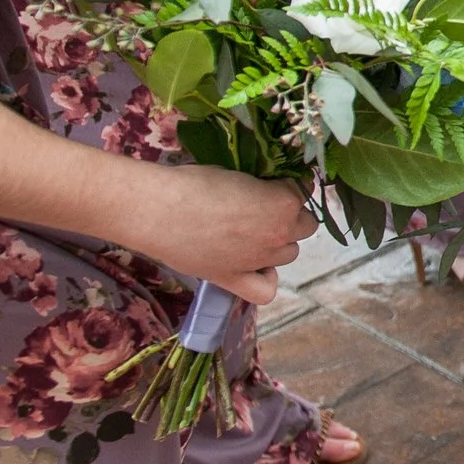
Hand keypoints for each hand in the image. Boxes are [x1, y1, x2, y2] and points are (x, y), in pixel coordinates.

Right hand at [127, 168, 316, 304]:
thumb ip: (260, 185)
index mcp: (284, 202)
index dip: (286, 186)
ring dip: (278, 243)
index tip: (270, 183)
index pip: (302, 191)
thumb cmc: (194, 182)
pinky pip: (266, 290)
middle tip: (263, 208)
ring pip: (289, 254)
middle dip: (289, 215)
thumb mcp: (237, 172)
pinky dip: (265, 279)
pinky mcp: (235, 279)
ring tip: (252, 234)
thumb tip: (263, 189)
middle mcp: (280, 234)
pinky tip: (253, 267)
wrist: (158, 210)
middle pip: (304, 226)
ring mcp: (260, 259)